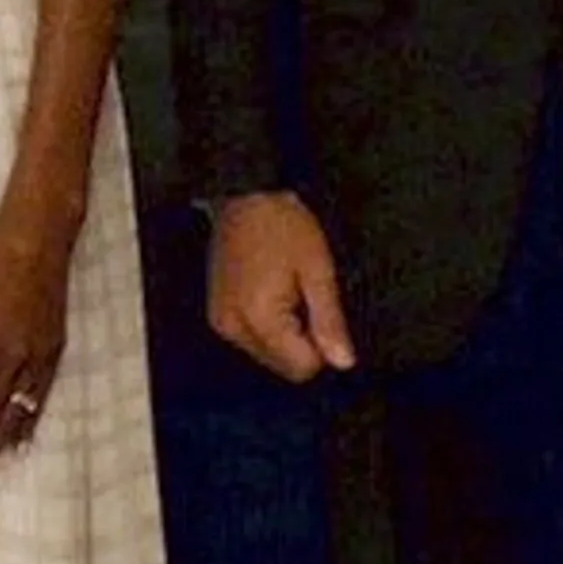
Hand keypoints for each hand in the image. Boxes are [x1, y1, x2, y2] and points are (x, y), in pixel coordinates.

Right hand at [205, 190, 355, 383]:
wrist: (244, 195)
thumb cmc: (283, 224)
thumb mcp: (318, 269)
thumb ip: (329, 320)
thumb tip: (343, 363)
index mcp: (260, 318)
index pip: (302, 367)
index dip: (322, 344)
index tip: (321, 308)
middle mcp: (234, 328)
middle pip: (284, 366)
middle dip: (303, 341)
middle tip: (304, 296)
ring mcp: (222, 323)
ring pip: (269, 356)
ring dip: (286, 334)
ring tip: (286, 290)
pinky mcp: (218, 316)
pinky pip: (253, 340)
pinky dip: (269, 326)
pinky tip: (272, 292)